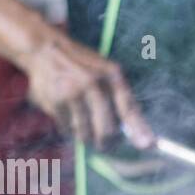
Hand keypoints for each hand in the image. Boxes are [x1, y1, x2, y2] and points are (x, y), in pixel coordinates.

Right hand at [17, 34, 153, 149]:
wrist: (45, 49)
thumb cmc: (83, 65)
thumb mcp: (108, 73)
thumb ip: (125, 101)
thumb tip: (142, 137)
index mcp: (111, 75)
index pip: (129, 109)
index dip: (139, 130)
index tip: (149, 146)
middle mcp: (93, 84)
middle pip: (106, 130)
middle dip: (107, 144)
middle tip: (105, 146)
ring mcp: (72, 93)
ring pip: (85, 135)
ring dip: (87, 139)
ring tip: (85, 131)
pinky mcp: (55, 102)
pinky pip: (67, 130)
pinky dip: (70, 131)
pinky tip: (69, 118)